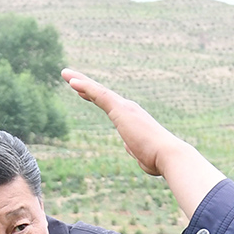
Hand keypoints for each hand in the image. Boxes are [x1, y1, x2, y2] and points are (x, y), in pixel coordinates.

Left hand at [62, 68, 223, 219]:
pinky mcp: (121, 110)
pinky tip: (73, 82)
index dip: (94, 97)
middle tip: (70, 77)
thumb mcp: (141, 155)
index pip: (109, 105)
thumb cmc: (158, 160)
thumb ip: (134, 148)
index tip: (82, 92)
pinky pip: (100, 95)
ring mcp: (125, 108)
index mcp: (132, 119)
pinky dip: (86, 87)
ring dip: (81, 81)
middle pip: (102, 94)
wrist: (168, 156)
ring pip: (98, 91)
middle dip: (85, 85)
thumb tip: (129, 146)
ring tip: (65, 74)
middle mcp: (129, 109)